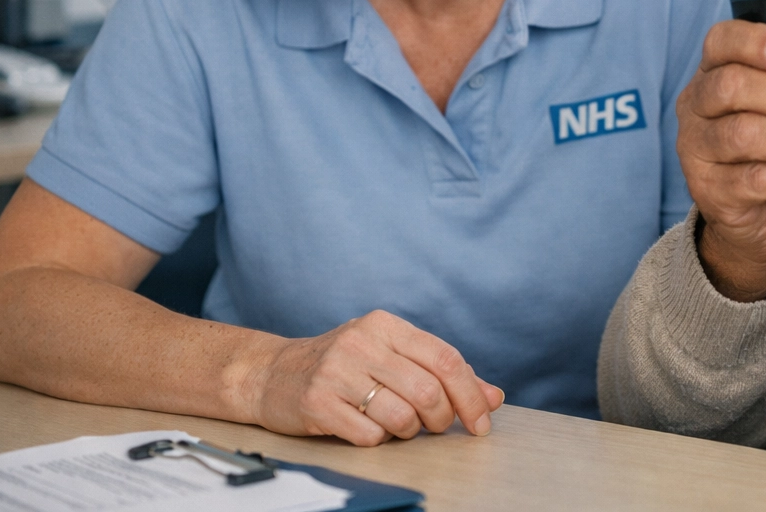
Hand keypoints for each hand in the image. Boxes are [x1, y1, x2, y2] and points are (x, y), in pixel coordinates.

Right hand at [243, 309, 503, 445]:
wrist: (271, 374)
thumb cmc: (343, 367)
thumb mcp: (391, 357)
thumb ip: (442, 374)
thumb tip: (494, 397)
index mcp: (386, 325)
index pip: (445, 359)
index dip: (471, 395)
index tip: (482, 422)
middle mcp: (362, 342)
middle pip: (428, 390)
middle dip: (441, 418)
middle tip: (434, 426)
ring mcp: (336, 371)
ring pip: (401, 415)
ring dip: (408, 431)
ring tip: (397, 425)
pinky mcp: (316, 402)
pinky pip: (368, 434)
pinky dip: (377, 439)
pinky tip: (365, 428)